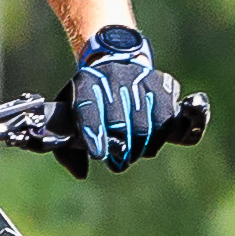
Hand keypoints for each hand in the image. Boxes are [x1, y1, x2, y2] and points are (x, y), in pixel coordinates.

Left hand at [60, 23, 184, 175]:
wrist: (115, 62)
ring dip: (140, 148)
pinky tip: (151, 143)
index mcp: (85, 82)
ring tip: (133, 154)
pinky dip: (160, 138)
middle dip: (120, 149)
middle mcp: (113, 75)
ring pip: (145, 125)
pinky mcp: (164, 83)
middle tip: (118, 160)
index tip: (99, 154)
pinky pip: (168, 119)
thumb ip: (66, 147)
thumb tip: (81, 173)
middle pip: (120, 122)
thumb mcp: (69, 115)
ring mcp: (141, 78)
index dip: (94, 133)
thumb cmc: (91, 99)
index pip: (88, 109)